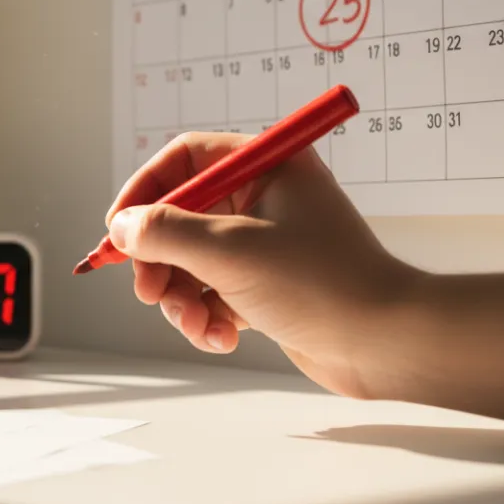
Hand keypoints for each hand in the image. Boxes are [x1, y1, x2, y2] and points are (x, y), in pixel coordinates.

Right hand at [105, 131, 421, 399]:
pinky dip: (207, 315)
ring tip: (196, 323)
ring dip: (182, 296)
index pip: (186, 159)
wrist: (385, 344)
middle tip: (149, 290)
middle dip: (160, 258)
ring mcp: (264, 242)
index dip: (145, 189)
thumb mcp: (230, 251)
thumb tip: (122, 225)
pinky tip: (221, 336)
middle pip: (180, 215)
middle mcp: (264, 198)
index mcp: (266, 167)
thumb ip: (166, 233)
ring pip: (191, 260)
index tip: (118, 226)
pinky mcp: (266, 283)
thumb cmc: (325, 285)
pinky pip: (213, 291)